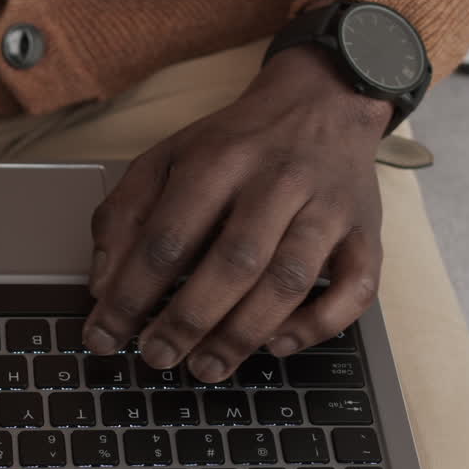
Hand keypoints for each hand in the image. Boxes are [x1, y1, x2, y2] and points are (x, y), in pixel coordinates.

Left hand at [84, 45, 392, 381]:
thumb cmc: (234, 143)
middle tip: (156, 357)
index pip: (166, 239)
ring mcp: (328, 209)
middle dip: (188, 320)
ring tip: (204, 367)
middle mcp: (278, 182)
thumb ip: (124, 215)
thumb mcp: (165, 159)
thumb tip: (102, 285)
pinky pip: (355, 289)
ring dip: (243, 334)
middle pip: (233, 262)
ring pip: (290, 281)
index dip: (130, 296)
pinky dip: (316, 326)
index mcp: (218, 161)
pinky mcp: (366, 233)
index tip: (102, 337)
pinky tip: (276, 345)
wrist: (322, 101)